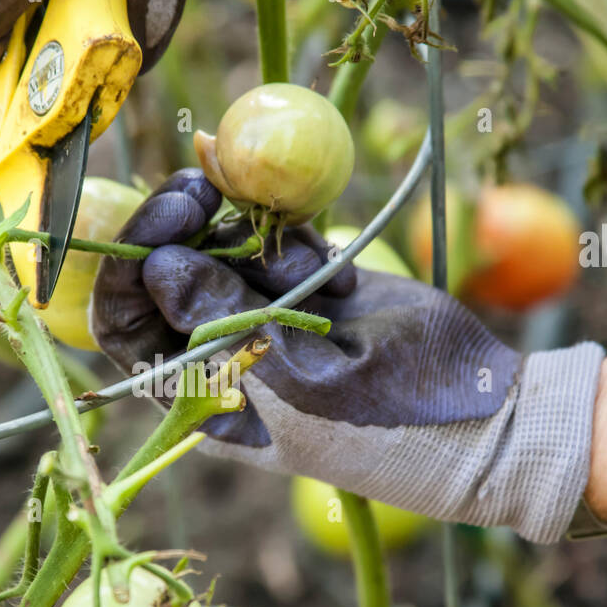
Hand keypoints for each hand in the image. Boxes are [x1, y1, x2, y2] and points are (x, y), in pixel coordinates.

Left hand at [92, 172, 604, 544]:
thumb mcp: (298, 378)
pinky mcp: (305, 286)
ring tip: (320, 276)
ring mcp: (262, 315)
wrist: (480, 412)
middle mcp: (219, 351)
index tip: (168, 219)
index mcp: (200, 393)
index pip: (125, 326)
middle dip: (182, 227)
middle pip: (165, 272)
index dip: (130, 267)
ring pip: (219, 247)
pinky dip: (298, 242)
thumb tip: (156, 265)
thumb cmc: (383, 420)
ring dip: (259, 244)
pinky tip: (342, 278)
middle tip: (206, 185)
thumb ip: (226, 321)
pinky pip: (272, 240)